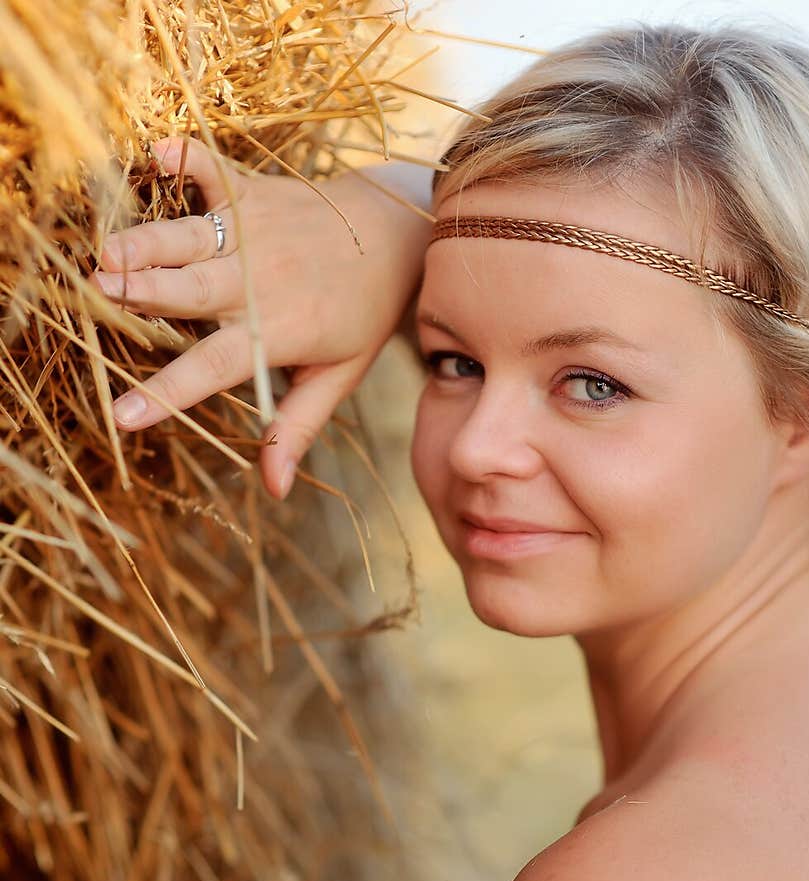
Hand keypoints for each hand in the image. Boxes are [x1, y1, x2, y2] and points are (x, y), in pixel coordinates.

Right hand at [89, 137, 432, 498]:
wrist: (397, 237)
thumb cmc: (362, 315)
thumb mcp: (337, 378)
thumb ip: (296, 427)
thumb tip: (274, 487)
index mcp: (274, 332)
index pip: (214, 368)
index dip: (169, 393)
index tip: (123, 416)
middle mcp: (259, 280)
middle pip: (192, 289)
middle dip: (146, 292)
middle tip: (101, 294)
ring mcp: (255, 231)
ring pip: (192, 236)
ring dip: (148, 240)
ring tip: (108, 250)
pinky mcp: (251, 192)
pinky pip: (214, 170)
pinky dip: (186, 160)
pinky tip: (157, 154)